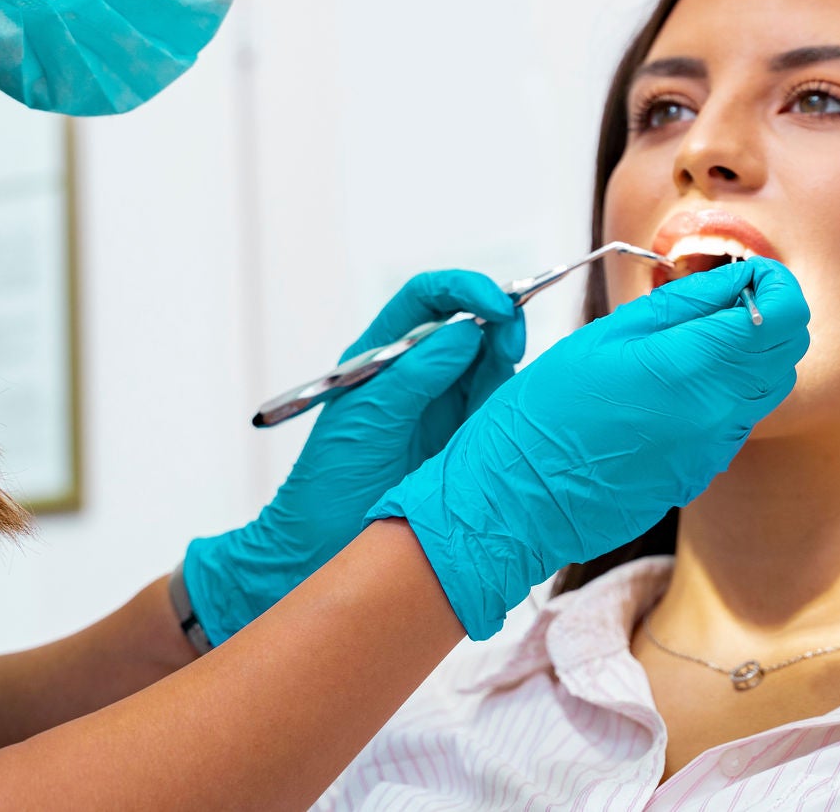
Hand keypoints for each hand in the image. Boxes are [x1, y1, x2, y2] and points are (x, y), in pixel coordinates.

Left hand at [182, 270, 525, 643]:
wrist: (318, 551)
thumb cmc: (326, 485)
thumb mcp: (365, 422)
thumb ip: (413, 376)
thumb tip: (464, 332)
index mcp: (382, 357)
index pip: (426, 301)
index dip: (462, 289)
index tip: (496, 302)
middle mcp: (417, 375)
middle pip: (468, 325)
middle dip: (498, 320)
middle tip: (515, 337)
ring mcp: (444, 408)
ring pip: (491, 364)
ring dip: (509, 360)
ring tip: (512, 374)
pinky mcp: (466, 442)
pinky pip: (500, 410)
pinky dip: (516, 403)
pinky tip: (521, 411)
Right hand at [370, 256, 808, 637]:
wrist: (518, 501)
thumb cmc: (545, 412)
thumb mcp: (605, 335)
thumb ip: (681, 304)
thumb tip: (735, 277)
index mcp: (691, 368)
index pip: (783, 316)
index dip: (774, 283)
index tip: (746, 271)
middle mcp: (716, 414)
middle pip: (786, 352)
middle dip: (764, 315)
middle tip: (716, 299)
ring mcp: (712, 451)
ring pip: (765, 388)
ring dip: (745, 355)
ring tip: (690, 340)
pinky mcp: (700, 474)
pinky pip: (734, 422)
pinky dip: (722, 394)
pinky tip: (672, 386)